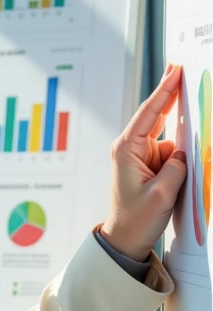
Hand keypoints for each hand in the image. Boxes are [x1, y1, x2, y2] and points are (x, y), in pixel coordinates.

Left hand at [100, 63, 186, 261]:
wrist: (125, 240)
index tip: (175, 70)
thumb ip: (177, 167)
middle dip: (172, 97)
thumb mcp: (162, 194)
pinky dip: (181, 155)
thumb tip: (183, 151)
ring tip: (178, 164)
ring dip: (181, 141)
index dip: (164, 89)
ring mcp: (140, 156)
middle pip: (156, 116)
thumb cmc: (135, 219)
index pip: (149, 112)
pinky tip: (185, 167)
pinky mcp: (150, 166)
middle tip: (184, 71)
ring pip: (168, 138)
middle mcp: (131, 148)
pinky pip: (170, 153)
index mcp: (127, 149)